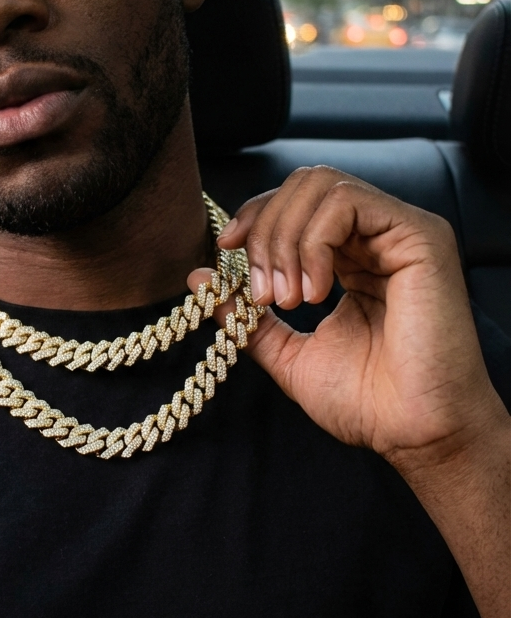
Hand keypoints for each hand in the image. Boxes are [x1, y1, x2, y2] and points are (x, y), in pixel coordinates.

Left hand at [189, 166, 506, 470]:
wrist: (412, 432)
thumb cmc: (364, 401)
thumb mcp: (288, 353)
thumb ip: (246, 315)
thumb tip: (199, 277)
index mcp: (347, 261)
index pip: (293, 205)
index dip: (253, 217)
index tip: (226, 251)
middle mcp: (373, 239)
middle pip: (301, 187)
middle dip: (264, 233)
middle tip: (263, 294)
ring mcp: (397, 233)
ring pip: (320, 186)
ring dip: (284, 241)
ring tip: (288, 299)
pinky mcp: (418, 236)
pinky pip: (345, 202)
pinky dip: (313, 244)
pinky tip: (315, 292)